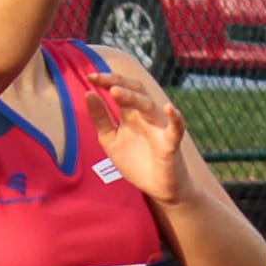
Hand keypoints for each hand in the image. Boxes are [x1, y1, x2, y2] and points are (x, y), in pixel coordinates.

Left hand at [85, 68, 191, 204]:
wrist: (157, 188)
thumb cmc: (136, 162)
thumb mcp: (111, 140)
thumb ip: (101, 119)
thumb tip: (88, 93)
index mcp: (131, 114)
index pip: (122, 89)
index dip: (107, 80)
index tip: (90, 77)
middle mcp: (146, 116)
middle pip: (136, 90)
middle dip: (119, 82)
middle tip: (99, 79)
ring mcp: (159, 129)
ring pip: (149, 106)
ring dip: (133, 97)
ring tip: (115, 92)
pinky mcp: (170, 145)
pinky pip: (176, 130)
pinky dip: (176, 119)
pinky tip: (170, 109)